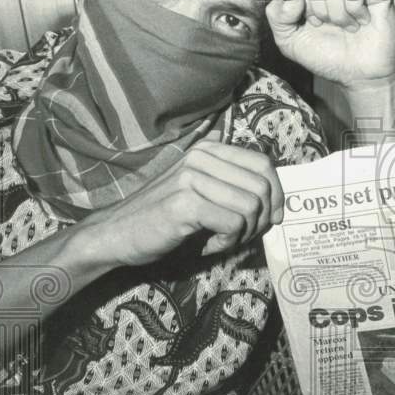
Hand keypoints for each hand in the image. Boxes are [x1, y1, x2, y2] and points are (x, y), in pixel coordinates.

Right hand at [83, 141, 282, 266]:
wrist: (116, 235)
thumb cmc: (164, 218)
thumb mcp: (202, 193)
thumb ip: (234, 187)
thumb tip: (278, 202)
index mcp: (208, 150)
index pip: (263, 163)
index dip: (277, 193)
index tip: (271, 218)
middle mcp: (201, 156)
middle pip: (262, 185)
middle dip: (263, 218)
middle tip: (244, 235)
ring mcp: (192, 177)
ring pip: (251, 206)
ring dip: (245, 232)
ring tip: (225, 241)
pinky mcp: (185, 203)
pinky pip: (233, 223)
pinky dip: (229, 241)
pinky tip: (210, 245)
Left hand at [266, 0, 394, 90]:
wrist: (359, 76)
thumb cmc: (329, 58)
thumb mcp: (290, 43)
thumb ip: (277, 18)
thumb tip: (293, 0)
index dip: (303, 2)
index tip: (313, 23)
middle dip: (318, 8)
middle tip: (331, 25)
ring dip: (338, 13)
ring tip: (348, 27)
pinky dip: (355, 8)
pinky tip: (362, 21)